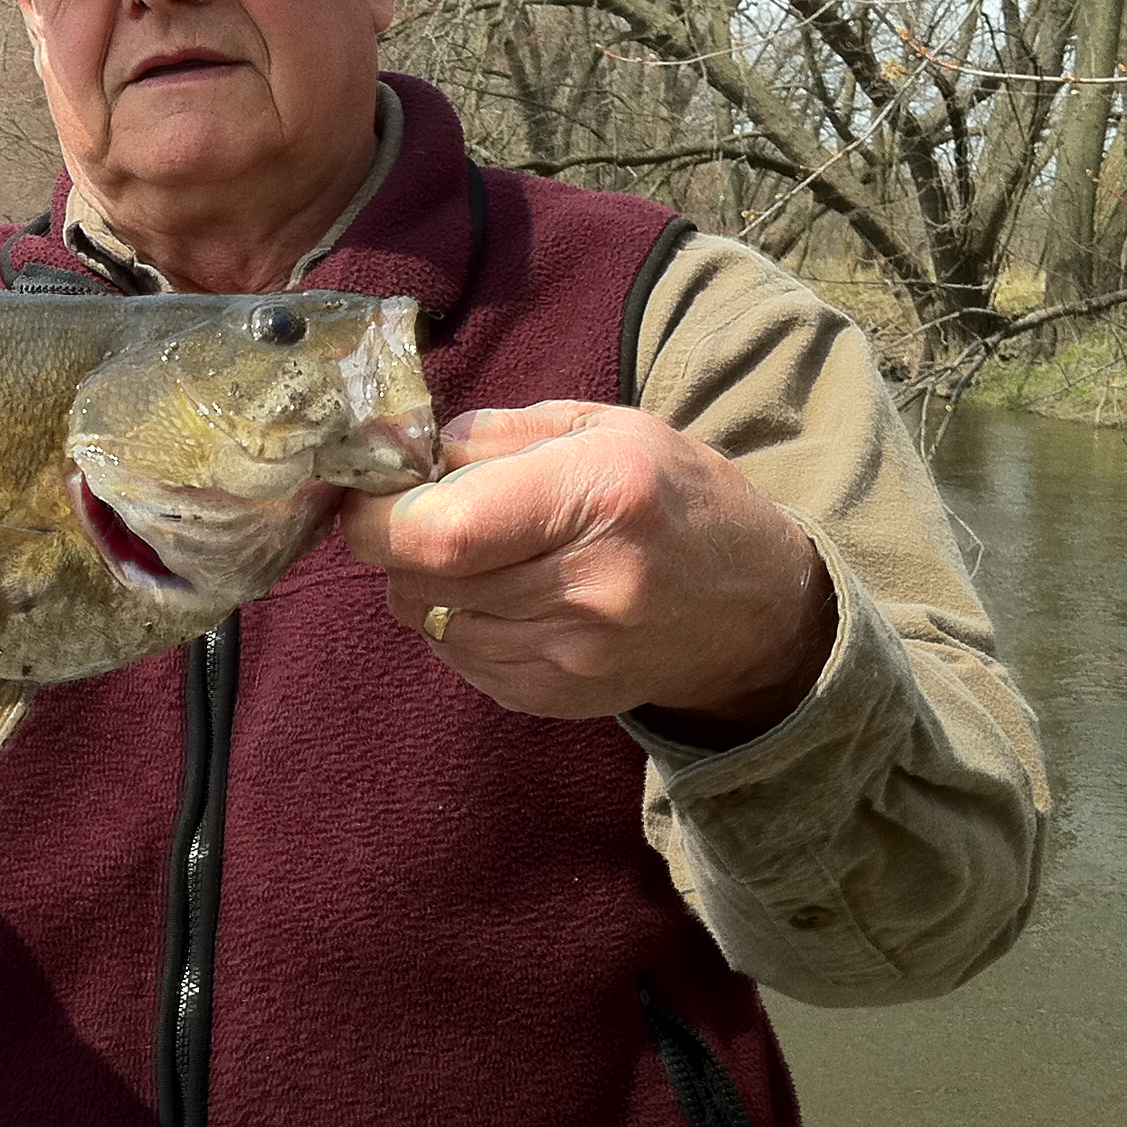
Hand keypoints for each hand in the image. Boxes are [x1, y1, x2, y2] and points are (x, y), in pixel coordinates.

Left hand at [337, 403, 834, 743]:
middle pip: (420, 577)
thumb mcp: (605, 429)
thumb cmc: (673, 498)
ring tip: (484, 553)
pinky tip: (507, 596)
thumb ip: (499, 434)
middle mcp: (588, 584)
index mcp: (599, 495)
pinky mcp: (557, 697)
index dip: (379, 515)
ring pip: (429, 620)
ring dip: (429, 583)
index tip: (374, 492)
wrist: (753, 607)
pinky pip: (459, 658)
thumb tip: (410, 452)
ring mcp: (574, 653)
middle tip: (430, 512)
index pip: (440, 530)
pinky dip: (459, 623)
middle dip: (398, 541)